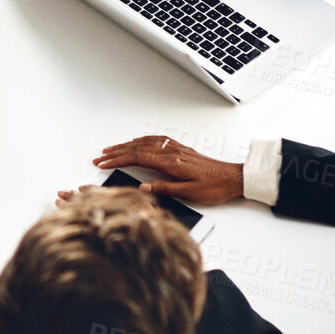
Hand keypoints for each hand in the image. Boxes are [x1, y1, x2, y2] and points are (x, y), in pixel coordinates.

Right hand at [92, 135, 244, 204]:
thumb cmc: (215, 187)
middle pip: (137, 148)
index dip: (118, 159)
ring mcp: (176, 149)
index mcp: (171, 163)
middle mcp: (172, 152)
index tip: (104, 163)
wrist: (234, 177)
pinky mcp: (182, 150)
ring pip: (145, 143)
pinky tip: (138, 141)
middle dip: (116, 152)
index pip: (138, 158)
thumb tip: (143, 187)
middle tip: (100, 157)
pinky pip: (157, 140)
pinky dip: (142, 140)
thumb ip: (165, 188)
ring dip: (126, 145)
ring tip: (112, 149)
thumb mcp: (190, 193)